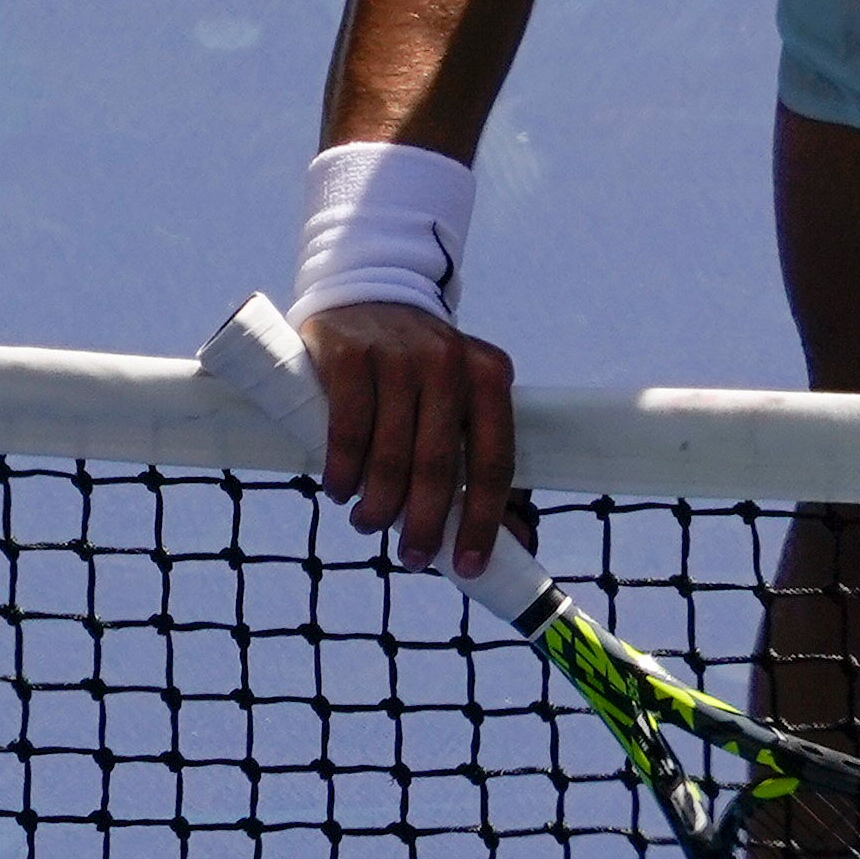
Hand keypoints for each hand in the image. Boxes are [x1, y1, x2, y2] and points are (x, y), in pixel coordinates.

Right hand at [296, 300, 519, 577]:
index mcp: (490, 376)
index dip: (481, 520)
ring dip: (377, 505)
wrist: (366, 293)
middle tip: (410, 557)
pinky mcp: (350, 353)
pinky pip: (348, 430)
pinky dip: (343, 472)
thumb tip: (519, 543)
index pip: (494, 461)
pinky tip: (340, 491)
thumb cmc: (419, 371)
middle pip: (439, 465)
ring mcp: (398, 354)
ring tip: (368, 523)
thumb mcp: (460, 401)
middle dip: (423, 524)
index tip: (467, 565)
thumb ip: (482, 465)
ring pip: (391, 454)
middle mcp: (449, 361)